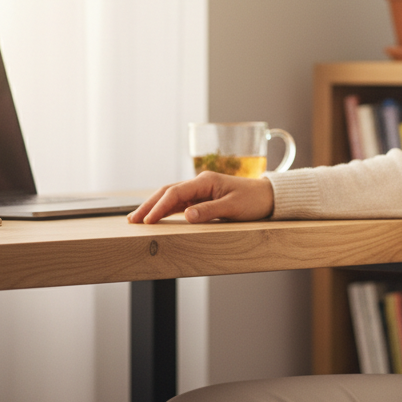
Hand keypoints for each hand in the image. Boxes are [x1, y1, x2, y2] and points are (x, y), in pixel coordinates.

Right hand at [127, 172, 273, 223]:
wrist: (268, 197)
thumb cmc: (254, 200)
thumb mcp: (233, 207)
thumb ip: (210, 211)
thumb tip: (187, 216)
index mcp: (206, 181)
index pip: (175, 192)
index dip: (159, 207)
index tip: (147, 221)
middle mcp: (200, 183)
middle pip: (168, 192)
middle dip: (149, 205)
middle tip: (132, 220)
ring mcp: (200, 191)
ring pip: (171, 197)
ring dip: (155, 207)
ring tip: (138, 219)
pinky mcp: (203, 199)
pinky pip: (180, 203)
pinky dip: (166, 210)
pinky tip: (156, 217)